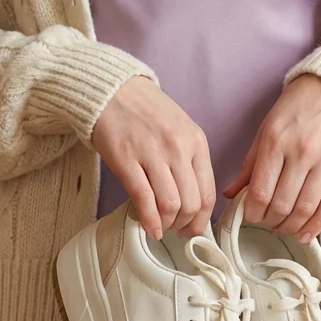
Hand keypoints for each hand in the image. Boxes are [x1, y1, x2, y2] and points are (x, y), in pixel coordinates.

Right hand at [92, 77, 214, 238]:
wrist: (113, 90)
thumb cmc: (146, 111)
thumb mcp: (180, 129)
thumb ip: (190, 159)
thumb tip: (194, 200)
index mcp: (196, 142)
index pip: (208, 193)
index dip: (201, 219)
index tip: (192, 228)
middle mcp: (179, 148)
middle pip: (191, 203)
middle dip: (184, 225)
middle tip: (175, 230)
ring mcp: (153, 153)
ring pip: (170, 204)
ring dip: (166, 224)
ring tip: (160, 227)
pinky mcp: (126, 159)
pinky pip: (144, 198)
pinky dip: (149, 220)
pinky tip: (149, 228)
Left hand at [224, 74, 320, 242]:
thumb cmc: (298, 108)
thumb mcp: (267, 129)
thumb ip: (250, 164)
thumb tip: (230, 194)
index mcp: (276, 141)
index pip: (260, 192)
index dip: (252, 213)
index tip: (250, 217)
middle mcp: (302, 152)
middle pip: (282, 205)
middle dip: (270, 222)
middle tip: (266, 224)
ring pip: (305, 209)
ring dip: (291, 227)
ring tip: (283, 229)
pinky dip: (316, 225)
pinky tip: (305, 234)